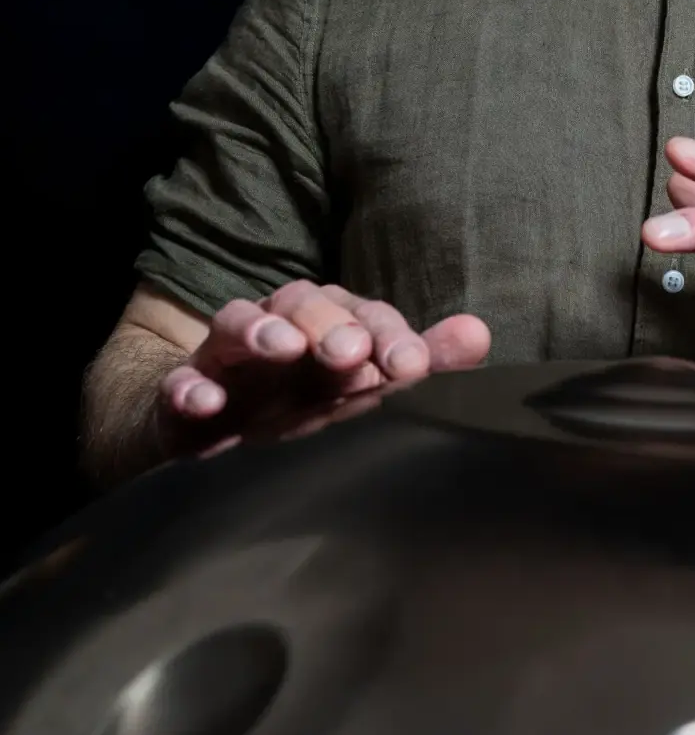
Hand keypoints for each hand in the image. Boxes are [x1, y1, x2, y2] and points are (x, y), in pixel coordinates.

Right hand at [158, 281, 490, 454]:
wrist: (203, 431)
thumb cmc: (297, 401)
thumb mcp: (358, 387)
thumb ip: (417, 363)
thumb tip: (478, 333)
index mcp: (327, 328)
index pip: (363, 315)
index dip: (390, 336)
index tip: (415, 367)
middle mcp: (277, 334)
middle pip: (300, 304)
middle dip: (328, 323)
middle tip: (352, 352)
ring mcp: (224, 361)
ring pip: (236, 324)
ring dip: (260, 332)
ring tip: (284, 350)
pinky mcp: (177, 398)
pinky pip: (176, 385)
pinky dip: (188, 388)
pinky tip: (205, 402)